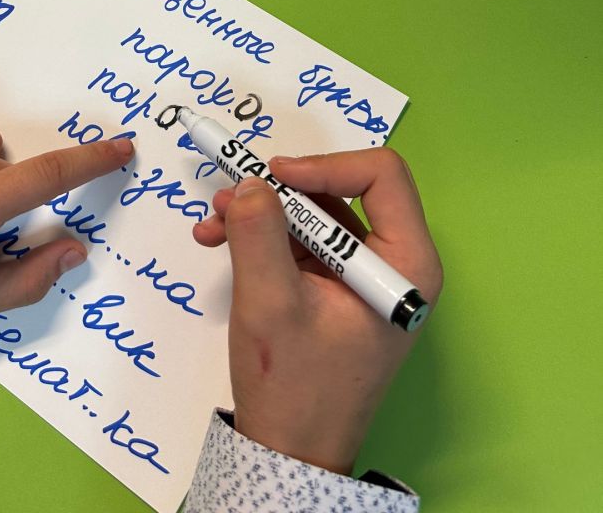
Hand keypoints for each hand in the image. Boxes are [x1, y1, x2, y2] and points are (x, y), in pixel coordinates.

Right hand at [194, 149, 442, 473]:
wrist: (290, 453)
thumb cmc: (294, 386)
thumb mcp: (270, 302)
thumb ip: (258, 233)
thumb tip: (251, 182)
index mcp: (407, 265)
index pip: (381, 176)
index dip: (324, 166)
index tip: (272, 176)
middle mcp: (395, 264)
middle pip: (342, 192)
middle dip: (279, 192)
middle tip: (228, 196)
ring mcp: (365, 277)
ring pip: (316, 214)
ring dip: (263, 212)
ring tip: (213, 224)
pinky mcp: (338, 288)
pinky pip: (303, 242)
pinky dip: (263, 236)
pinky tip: (219, 242)